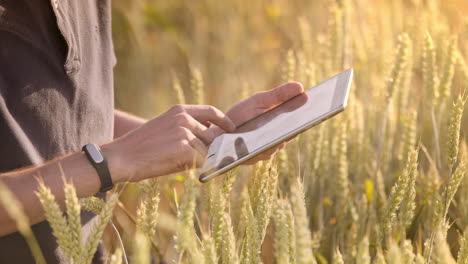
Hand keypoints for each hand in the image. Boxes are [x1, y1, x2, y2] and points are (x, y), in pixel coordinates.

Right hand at [105, 105, 235, 181]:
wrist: (121, 158)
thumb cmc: (141, 147)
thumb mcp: (164, 128)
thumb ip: (187, 128)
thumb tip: (212, 135)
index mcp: (179, 110)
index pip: (211, 111)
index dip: (224, 121)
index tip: (230, 129)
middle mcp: (185, 118)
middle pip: (212, 135)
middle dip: (209, 147)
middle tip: (195, 157)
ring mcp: (186, 133)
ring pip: (206, 150)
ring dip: (198, 159)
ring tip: (173, 160)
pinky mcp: (185, 150)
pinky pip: (200, 161)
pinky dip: (193, 167)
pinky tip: (173, 165)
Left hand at [210, 82, 303, 161]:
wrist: (215, 132)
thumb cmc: (240, 117)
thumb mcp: (260, 102)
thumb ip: (279, 95)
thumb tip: (301, 87)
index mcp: (279, 128)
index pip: (298, 124)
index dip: (309, 118)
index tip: (319, 108)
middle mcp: (274, 143)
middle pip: (289, 135)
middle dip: (297, 126)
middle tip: (307, 116)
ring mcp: (263, 152)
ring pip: (276, 145)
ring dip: (281, 137)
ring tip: (288, 127)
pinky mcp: (250, 158)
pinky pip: (259, 152)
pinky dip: (264, 144)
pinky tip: (265, 137)